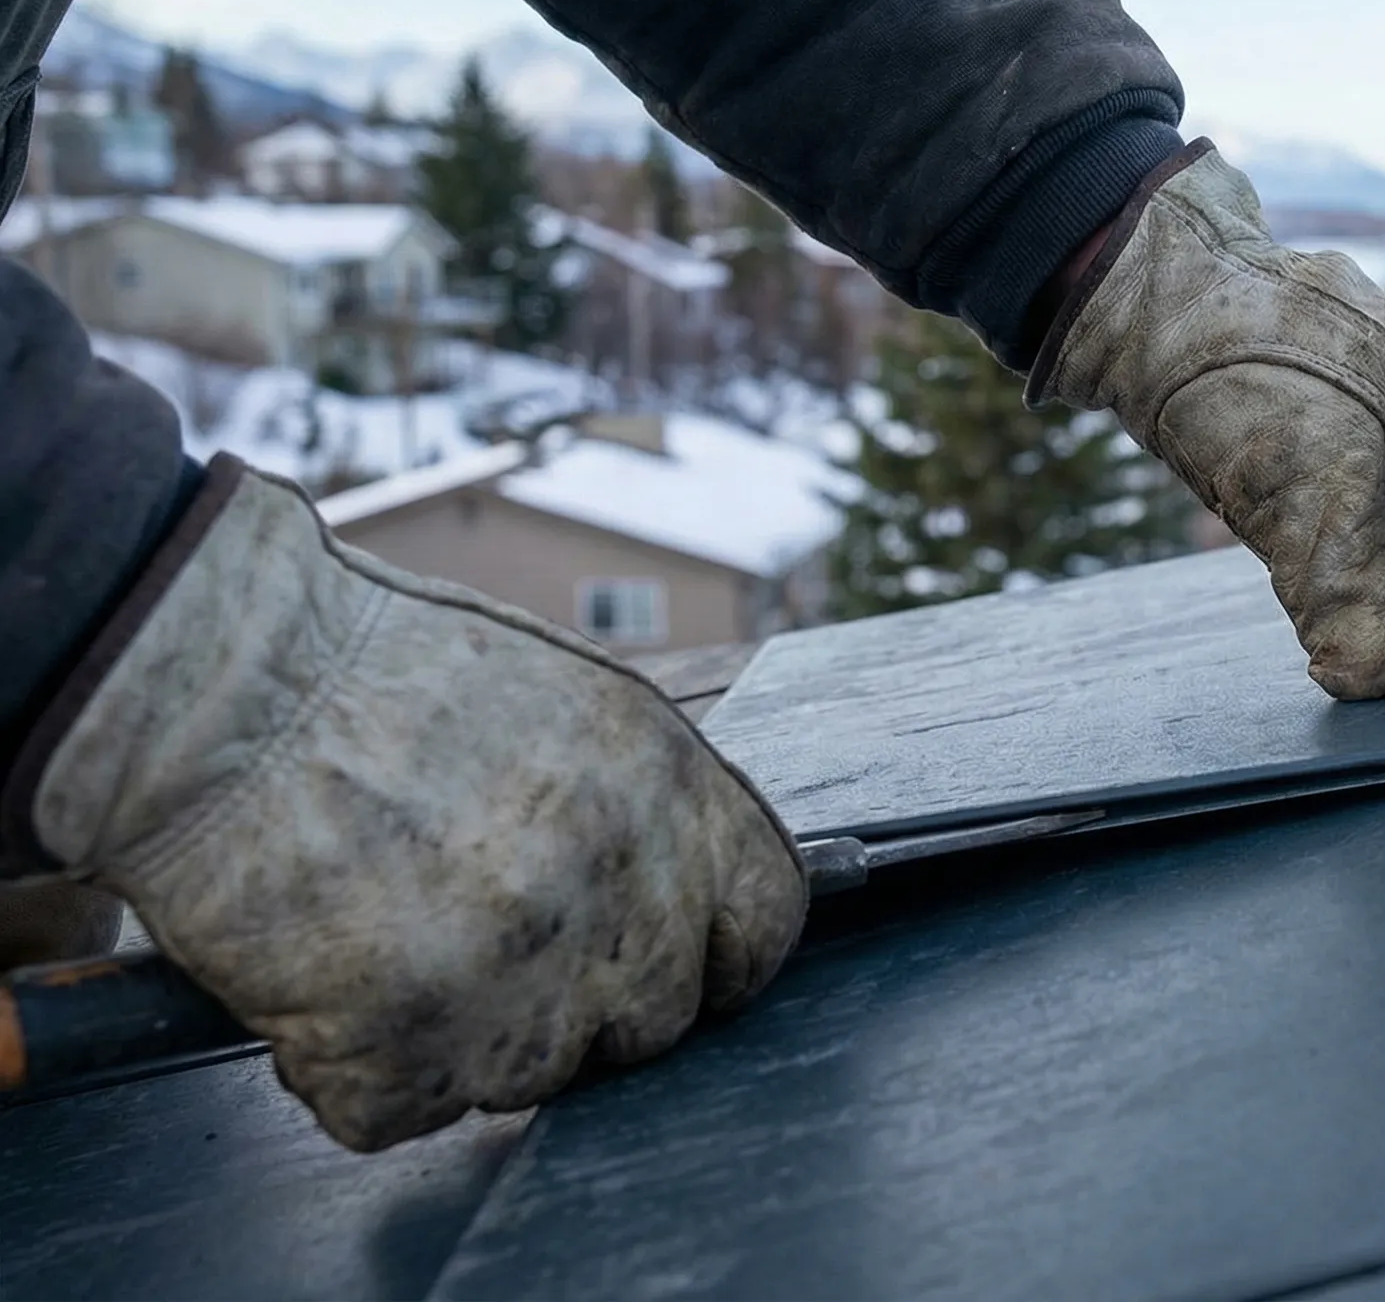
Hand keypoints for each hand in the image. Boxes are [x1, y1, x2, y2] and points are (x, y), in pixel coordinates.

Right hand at [18, 461, 806, 1150]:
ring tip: (385, 935)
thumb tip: (687, 886)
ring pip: (533, 1077)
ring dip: (463, 1039)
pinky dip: (353, 1069)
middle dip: (580, 1007)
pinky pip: (404, 1110)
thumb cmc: (371, 675)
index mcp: (671, 786)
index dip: (714, 956)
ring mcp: (523, 977)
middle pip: (655, 1021)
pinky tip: (320, 976)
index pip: (764, 920)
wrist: (219, 689)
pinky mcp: (411, 1046)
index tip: (670, 963)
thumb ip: (644, 802)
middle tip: (480, 946)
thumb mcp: (565, 700)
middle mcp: (623, 886)